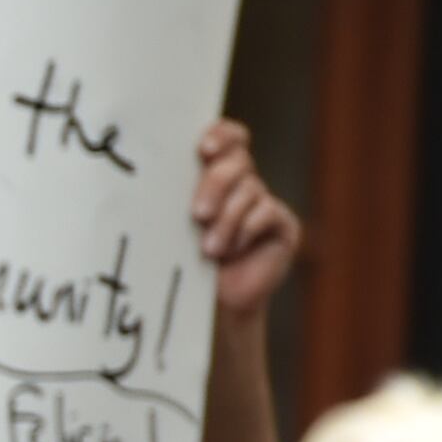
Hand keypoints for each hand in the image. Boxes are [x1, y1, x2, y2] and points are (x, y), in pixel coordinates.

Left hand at [194, 120, 302, 325]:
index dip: (222, 135)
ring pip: (250, 190)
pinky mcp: (284, 226)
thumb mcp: (176, 223)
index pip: (230, 137)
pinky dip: (246, 230)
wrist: (210, 307)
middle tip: (197, 214)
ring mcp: (265, 203)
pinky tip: (232, 251)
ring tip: (209, 249)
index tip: (204, 149)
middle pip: (238, 161)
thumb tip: (157, 166)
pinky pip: (267, 212)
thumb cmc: (184, 262)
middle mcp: (244, 183)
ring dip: (226, 220)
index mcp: (217, 174)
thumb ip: (176, 193)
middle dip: (215, 184)